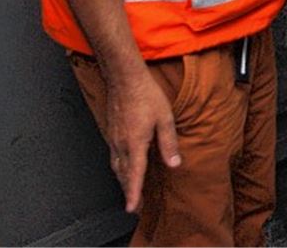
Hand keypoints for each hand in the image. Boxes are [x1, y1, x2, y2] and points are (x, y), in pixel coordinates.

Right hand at [106, 72, 180, 212]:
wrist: (125, 79)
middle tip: (134, 205)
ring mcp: (114, 138)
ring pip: (116, 166)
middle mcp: (121, 144)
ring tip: (129, 190)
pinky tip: (123, 167)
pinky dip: (118, 168)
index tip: (132, 208)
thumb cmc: (146, 95)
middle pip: (123, 174)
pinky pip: (113, 156)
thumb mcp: (165, 119)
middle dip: (128, 191)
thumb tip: (174, 163)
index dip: (134, 193)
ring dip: (122, 181)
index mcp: (135, 143)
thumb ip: (169, 143)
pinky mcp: (111, 132)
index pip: (134, 174)